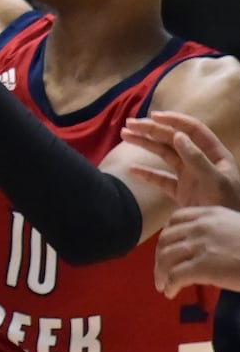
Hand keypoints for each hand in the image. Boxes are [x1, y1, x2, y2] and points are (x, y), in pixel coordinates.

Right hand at [124, 112, 239, 209]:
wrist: (222, 235)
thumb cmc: (226, 205)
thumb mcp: (215, 181)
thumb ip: (196, 159)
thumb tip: (177, 135)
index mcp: (214, 155)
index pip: (193, 130)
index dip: (174, 120)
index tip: (153, 116)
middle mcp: (200, 161)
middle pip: (173, 139)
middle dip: (152, 130)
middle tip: (129, 124)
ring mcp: (190, 176)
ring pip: (164, 154)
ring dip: (145, 144)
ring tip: (125, 135)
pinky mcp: (181, 191)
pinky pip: (160, 179)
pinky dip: (146, 173)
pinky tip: (131, 170)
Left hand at [154, 205, 239, 296]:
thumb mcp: (238, 228)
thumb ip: (220, 232)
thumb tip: (209, 247)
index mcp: (211, 214)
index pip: (176, 219)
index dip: (167, 234)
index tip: (166, 246)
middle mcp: (201, 226)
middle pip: (166, 239)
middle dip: (160, 256)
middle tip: (161, 270)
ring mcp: (200, 245)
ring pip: (166, 258)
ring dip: (161, 273)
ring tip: (163, 285)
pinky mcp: (202, 267)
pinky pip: (175, 276)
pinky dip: (169, 285)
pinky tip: (170, 292)